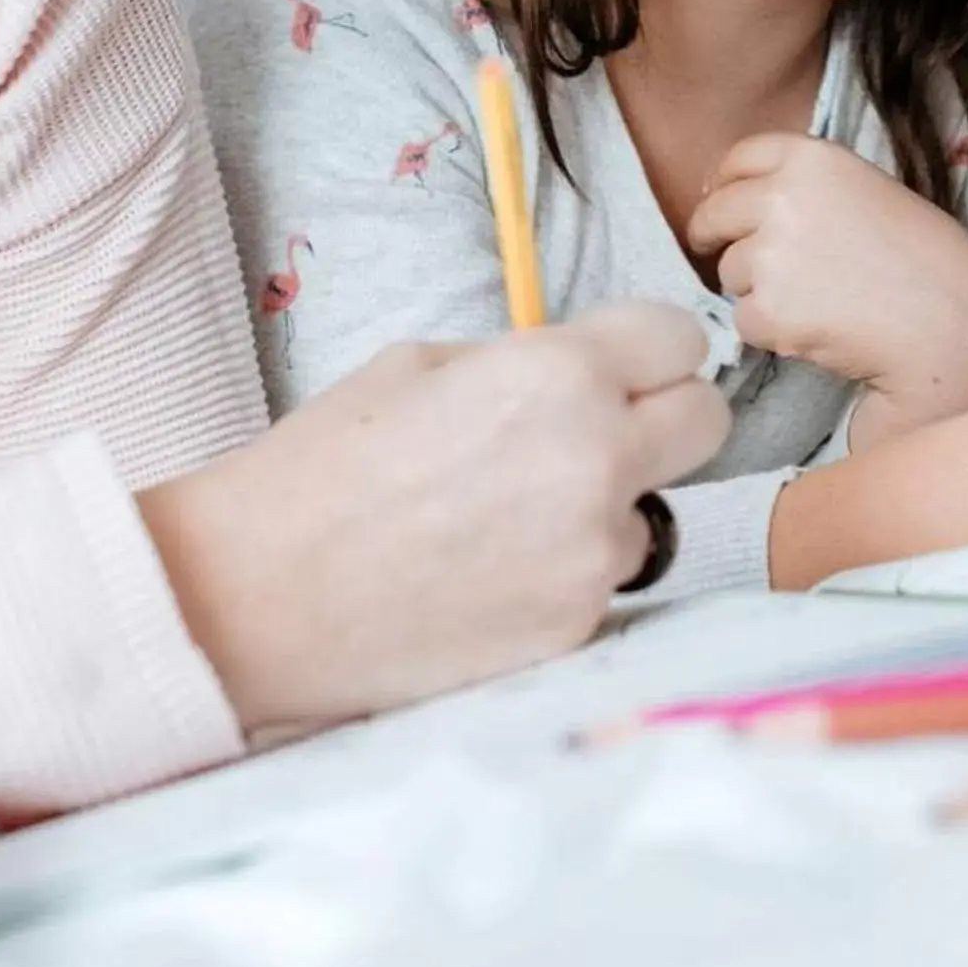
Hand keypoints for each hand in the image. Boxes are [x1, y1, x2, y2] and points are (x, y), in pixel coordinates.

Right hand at [137, 302, 728, 732]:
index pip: (679, 337)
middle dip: (664, 420)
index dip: (648, 349)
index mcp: (560, 376)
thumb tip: (581, 373)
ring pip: (650, 515)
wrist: (260, 593)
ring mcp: (592, 557)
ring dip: (602, 511)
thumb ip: (524, 363)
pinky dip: (560, 577)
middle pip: (706, 423)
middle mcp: (598, 463)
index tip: (621, 366)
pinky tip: (484, 576)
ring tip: (502, 523)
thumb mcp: (423, 365)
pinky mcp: (573, 629)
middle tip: (601, 435)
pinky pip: (601, 585)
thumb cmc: (324, 465)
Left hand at [685, 133, 967, 433]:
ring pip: (730, 272)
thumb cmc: (920, 261)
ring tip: (820, 300)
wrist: (950, 325)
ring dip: (758, 290)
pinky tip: (820, 329)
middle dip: (714, 237)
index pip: (738, 157)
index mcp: (813, 158)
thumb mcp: (865, 191)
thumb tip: (731, 195)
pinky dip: (772, 332)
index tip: (723, 201)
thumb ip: (806, 186)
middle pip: (714, 213)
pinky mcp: (769, 309)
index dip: (725, 184)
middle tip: (735, 259)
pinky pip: (745, 320)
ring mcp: (772, 253)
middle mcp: (784, 196)